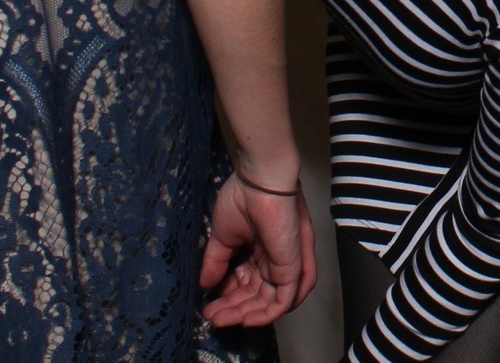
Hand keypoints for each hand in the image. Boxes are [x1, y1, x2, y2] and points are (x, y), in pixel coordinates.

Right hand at [199, 174, 316, 327]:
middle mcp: (277, 258)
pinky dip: (267, 314)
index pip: (249, 282)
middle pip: (260, 295)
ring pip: (272, 301)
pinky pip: (285, 298)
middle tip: (213, 317)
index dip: (230, 297)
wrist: (259, 180)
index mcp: (263, 249)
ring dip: (249, 314)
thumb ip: (216, 261)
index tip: (210, 306)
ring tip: (224, 319)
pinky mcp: (294, 265)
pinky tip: (246, 319)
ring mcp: (287, 262)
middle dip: (235, 309)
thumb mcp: (224, 234)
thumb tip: (205, 284)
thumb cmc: (244, 197)